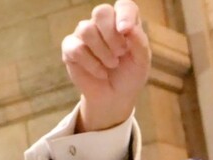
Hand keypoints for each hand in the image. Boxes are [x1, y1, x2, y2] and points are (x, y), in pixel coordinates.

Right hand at [61, 0, 150, 130]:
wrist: (115, 97)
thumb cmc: (130, 76)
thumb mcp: (141, 62)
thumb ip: (139, 43)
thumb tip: (128, 27)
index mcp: (124, 23)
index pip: (124, 5)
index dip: (124, 14)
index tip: (126, 31)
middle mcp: (103, 25)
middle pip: (101, 11)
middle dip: (112, 35)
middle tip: (120, 53)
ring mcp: (84, 34)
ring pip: (86, 29)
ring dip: (103, 52)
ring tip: (112, 65)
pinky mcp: (70, 47)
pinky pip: (77, 48)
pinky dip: (92, 64)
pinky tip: (100, 72)